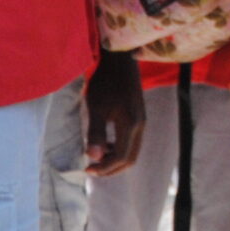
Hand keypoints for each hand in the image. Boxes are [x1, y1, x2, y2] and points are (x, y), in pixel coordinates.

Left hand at [82, 51, 146, 176]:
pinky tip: (105, 143)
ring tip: (97, 157)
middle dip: (111, 168)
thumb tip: (93, 157)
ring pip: (133, 151)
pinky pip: (132, 141)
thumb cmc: (105, 82)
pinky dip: (119, 149)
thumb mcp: (96, 107)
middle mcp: (140, 125)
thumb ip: (96, 133)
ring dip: (115, 159)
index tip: (87, 168)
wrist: (120, 61)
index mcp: (130, 124)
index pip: (120, 157)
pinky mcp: (139, 117)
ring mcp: (141, 121)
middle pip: (130, 158)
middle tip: (92, 169)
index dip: (104, 167)